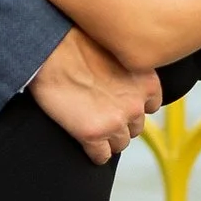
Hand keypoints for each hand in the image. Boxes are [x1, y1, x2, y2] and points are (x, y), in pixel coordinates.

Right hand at [28, 25, 162, 166]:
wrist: (50, 50)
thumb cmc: (76, 43)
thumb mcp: (117, 52)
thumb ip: (128, 72)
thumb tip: (123, 87)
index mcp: (146, 81)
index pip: (150, 106)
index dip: (132, 106)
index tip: (118, 103)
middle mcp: (136, 104)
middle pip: (135, 127)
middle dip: (120, 123)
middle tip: (100, 113)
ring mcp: (115, 121)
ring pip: (120, 144)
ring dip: (108, 138)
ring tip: (90, 126)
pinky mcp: (93, 135)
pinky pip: (101, 156)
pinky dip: (94, 153)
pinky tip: (83, 141)